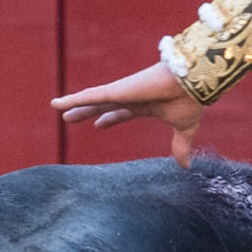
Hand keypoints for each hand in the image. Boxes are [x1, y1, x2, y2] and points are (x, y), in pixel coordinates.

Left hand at [51, 63, 205, 168]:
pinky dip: (73, 99)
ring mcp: (123, 92)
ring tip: (56, 107)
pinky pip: (90, 96)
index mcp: (145, 105)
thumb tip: (186, 167)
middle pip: (102, 105)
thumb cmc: (191, 100)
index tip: (98, 125)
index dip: (110, 119)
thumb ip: (180, 147)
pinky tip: (57, 104)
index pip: (122, 112)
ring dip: (75, 104)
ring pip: (92, 100)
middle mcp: (131, 97)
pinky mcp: (117, 91)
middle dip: (86, 111)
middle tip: (70, 117)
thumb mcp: (183, 129)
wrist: (194, 84)